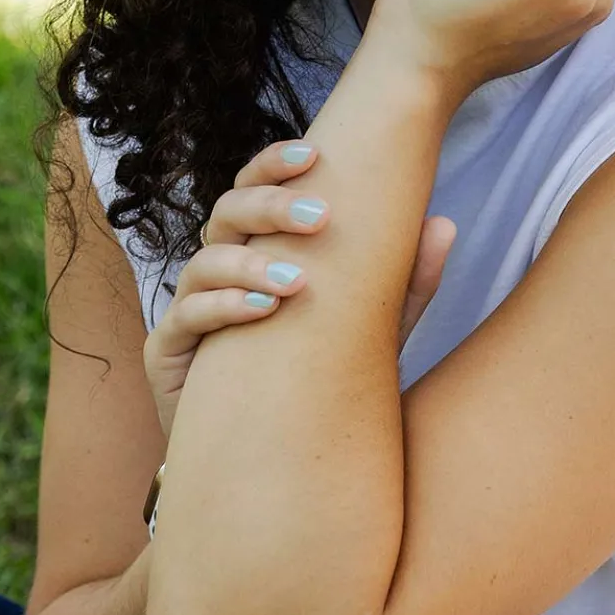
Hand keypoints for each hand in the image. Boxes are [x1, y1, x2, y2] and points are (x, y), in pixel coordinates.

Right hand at [142, 140, 455, 437]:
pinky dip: (224, 307)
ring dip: (251, 263)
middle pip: (228, 211)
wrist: (275, 461)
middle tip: (319, 216)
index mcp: (260, 250)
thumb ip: (406, 284)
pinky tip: (264, 310)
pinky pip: (186, 316)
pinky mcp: (169, 352)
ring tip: (298, 281)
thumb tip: (445, 223)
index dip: (274, 165)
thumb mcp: (375, 333)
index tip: (315, 153)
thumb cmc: (321, 384)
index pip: (256, 189)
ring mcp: (190, 308)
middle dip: (270, 205)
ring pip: (205, 260)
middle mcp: (221, 271)